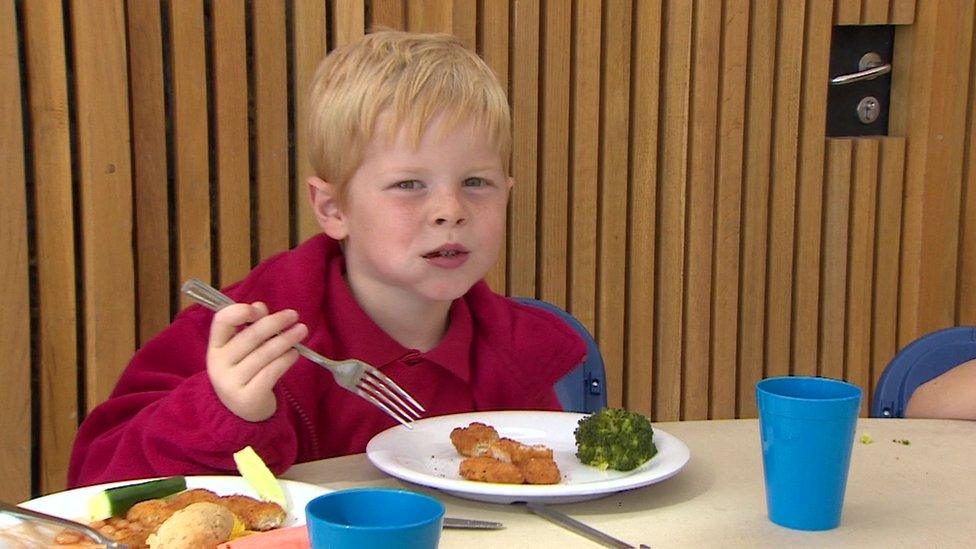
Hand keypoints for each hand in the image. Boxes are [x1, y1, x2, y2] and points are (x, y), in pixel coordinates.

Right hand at [206, 302, 308, 421]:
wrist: (240, 412)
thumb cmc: (244, 372)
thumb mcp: (242, 350)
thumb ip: (250, 327)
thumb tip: (261, 306)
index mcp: (215, 347)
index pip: (221, 321)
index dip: (240, 311)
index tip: (260, 309)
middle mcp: (218, 364)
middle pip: (250, 337)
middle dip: (275, 323)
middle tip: (294, 315)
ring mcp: (231, 382)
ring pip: (264, 354)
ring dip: (286, 339)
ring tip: (301, 331)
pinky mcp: (248, 397)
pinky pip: (271, 372)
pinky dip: (286, 360)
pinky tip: (295, 354)